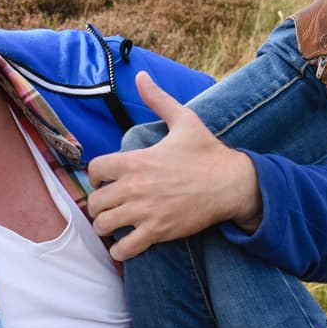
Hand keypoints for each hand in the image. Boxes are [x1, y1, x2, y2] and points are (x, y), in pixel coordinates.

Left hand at [85, 71, 263, 259]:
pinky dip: (119, 251)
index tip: (103, 182)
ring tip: (113, 226)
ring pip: (104, 226)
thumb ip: (158, 99)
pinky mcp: (158, 231)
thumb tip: (142, 76)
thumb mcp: (184, 120)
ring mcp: (145, 211)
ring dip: (104, 228)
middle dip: (98, 206)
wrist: (231, 183)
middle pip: (95, 202)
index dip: (95, 177)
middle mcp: (135, 186)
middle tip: (108, 207)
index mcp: (136, 160)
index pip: (94, 170)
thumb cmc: (207, 152)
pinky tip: (124, 246)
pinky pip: (124, 249)